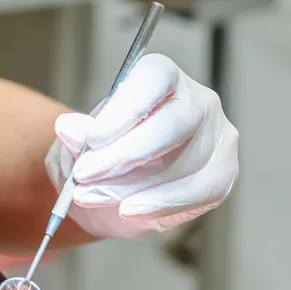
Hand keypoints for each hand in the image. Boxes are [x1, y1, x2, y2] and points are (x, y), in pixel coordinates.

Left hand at [45, 53, 239, 238]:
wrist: (112, 186)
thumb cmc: (104, 151)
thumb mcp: (81, 143)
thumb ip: (77, 136)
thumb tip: (68, 128)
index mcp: (162, 77)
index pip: (155, 78)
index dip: (126, 108)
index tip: (94, 139)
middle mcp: (198, 101)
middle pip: (174, 123)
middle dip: (125, 154)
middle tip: (85, 175)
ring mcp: (217, 137)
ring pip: (184, 163)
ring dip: (133, 186)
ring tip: (92, 196)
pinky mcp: (222, 174)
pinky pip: (199, 192)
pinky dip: (160, 205)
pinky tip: (128, 211)